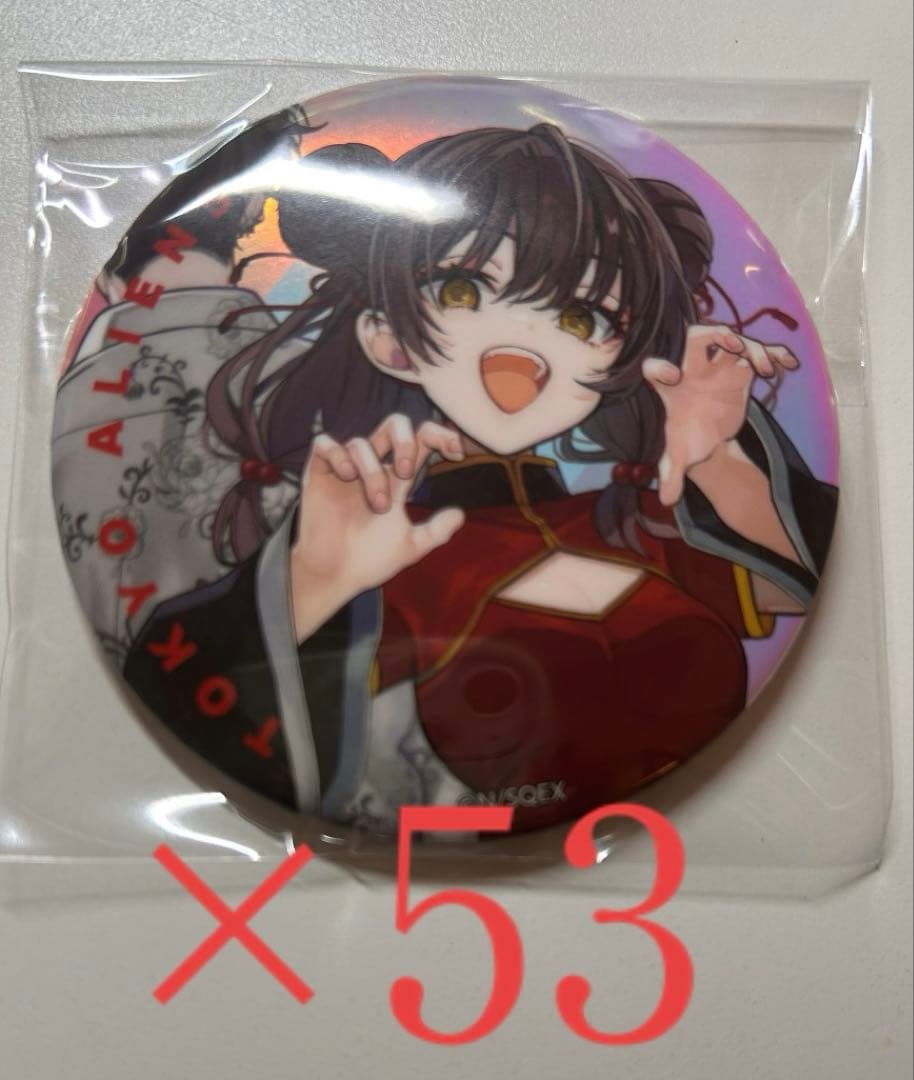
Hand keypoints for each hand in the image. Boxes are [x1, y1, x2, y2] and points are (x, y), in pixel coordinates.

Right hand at [289, 414, 465, 640]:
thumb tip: (460, 514)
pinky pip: (325, 444)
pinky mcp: (319, 473)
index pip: (421, 439)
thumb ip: (436, 531)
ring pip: (361, 442)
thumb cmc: (370, 560)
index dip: (441, 436)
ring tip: (378, 505)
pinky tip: (346, 476)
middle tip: (407, 472)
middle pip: (393, 424)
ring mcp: (345, 468)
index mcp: (397, 478)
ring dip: (373, 472)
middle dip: (405, 440)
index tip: (456, 453)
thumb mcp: (410, 546)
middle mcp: (373, 467)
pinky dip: (338, 455)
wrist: (334, 576)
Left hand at [642, 324, 797, 505]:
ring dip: (752, 350)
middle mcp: (693, 370)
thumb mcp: (679, 457)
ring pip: (735, 343)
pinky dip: (775, 354)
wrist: (706, 437)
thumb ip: (671, 473)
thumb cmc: (687, 440)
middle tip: (733, 346)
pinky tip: (789, 363)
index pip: (655, 367)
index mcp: (670, 388)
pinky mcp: (741, 370)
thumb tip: (669, 499)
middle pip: (699, 337)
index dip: (659, 367)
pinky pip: (758, 354)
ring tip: (766, 370)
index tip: (673, 377)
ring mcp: (719, 367)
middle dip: (715, 335)